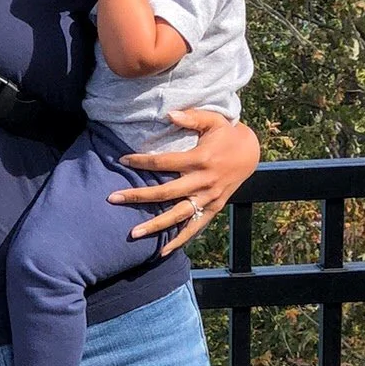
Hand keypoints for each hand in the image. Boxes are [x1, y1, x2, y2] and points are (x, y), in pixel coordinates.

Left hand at [109, 107, 259, 252]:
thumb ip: (191, 117)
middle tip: (113, 199)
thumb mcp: (214, 120)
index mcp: (200, 159)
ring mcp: (209, 198)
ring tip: (133, 233)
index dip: (142, 161)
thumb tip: (169, 114)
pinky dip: (180, 240)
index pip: (164, 163)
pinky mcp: (214, 208)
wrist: (251, 153)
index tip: (122, 160)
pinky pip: (195, 227)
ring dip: (155, 225)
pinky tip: (162, 251)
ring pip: (178, 215)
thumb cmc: (227, 134)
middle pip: (165, 192)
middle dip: (138, 196)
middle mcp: (203, 181)